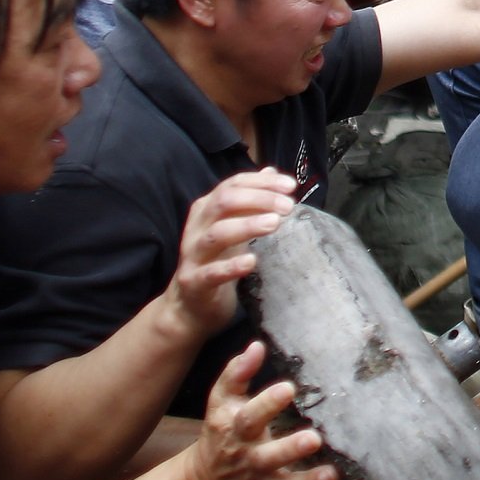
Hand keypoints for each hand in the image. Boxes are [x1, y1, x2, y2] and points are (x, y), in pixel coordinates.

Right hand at [162, 168, 301, 338]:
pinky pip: (211, 273)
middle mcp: (196, 228)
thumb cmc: (215, 263)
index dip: (260, 182)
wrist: (189, 308)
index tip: (290, 185)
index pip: (231, 185)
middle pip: (223, 202)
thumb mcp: (232, 227)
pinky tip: (252, 261)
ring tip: (275, 223)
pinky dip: (231, 266)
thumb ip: (249, 201)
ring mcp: (192, 255)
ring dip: (247, 226)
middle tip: (287, 206)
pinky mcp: (194, 283)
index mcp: (205, 211)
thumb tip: (270, 172)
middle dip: (258, 199)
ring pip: (216, 234)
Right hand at [189, 341, 346, 479]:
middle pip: (267, 458)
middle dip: (289, 450)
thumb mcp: (221, 400)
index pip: (249, 418)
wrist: (208, 477)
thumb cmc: (222, 428)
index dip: (266, 404)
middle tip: (314, 438)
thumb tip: (256, 346)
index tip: (289, 388)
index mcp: (236, 431)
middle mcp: (249, 460)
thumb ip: (236, 373)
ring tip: (332, 474)